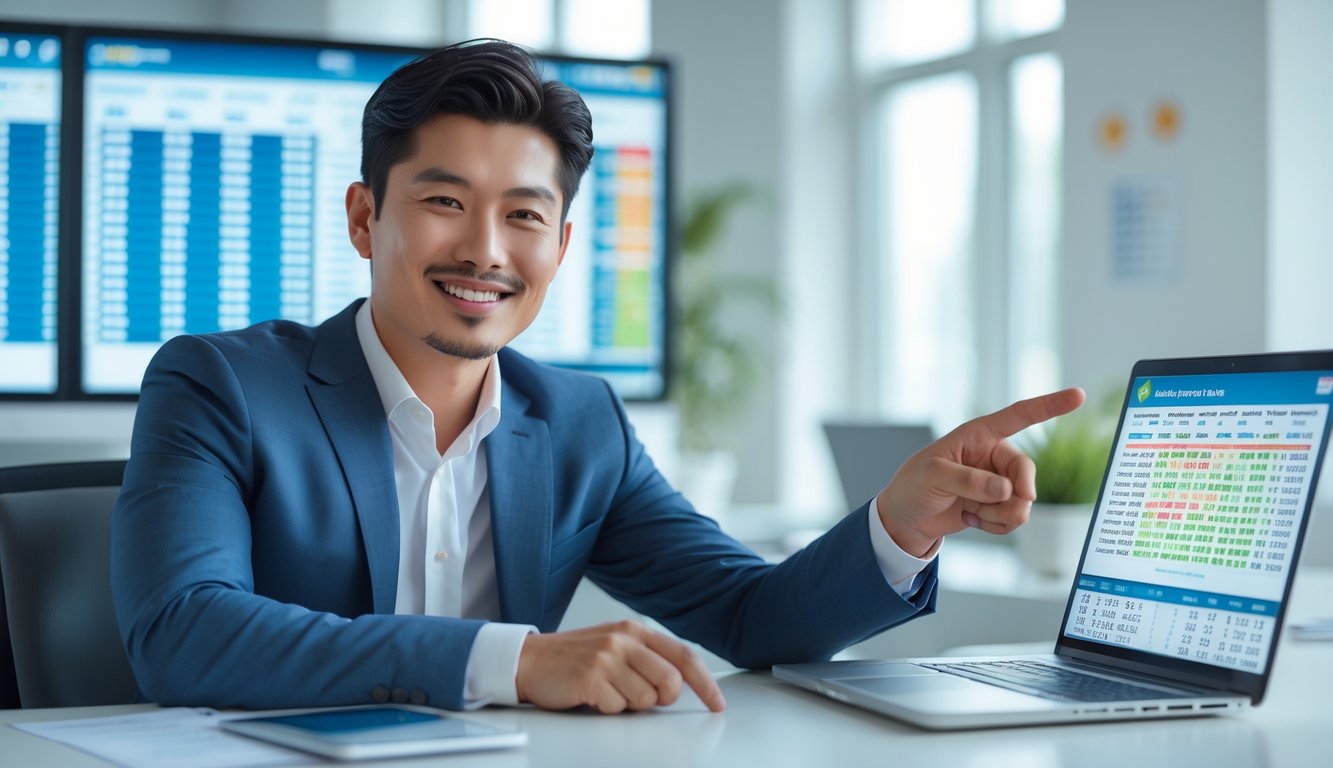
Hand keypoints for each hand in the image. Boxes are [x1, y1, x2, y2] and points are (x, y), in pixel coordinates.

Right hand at [515, 620, 725, 713]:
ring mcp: (606, 658)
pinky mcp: (590, 678)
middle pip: (670, 682)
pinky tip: (592, 695)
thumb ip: (647, 658)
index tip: (717, 703)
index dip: (706, 683)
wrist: (530, 660)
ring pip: (645, 699)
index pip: (684, 656)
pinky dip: (608, 709)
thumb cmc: (574, 657)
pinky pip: (617, 707)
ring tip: (608, 691)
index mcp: (634, 630)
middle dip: (661, 699)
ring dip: (629, 705)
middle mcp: (623, 640)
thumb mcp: (615, 646)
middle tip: (640, 698)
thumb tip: (681, 684)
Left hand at [876, 388, 1086, 555]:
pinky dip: (995, 525)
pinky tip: (971, 518)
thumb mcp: (934, 476)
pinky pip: (1014, 519)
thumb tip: (1006, 489)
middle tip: (1008, 504)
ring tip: (970, 511)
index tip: (1078, 395)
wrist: (907, 517)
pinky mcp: (997, 506)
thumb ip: (969, 480)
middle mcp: (993, 455)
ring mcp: (998, 482)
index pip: (1020, 416)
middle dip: (1020, 492)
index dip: (1050, 405)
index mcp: (979, 434)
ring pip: (1023, 501)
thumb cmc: (914, 485)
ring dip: (1000, 514)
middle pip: (1026, 471)